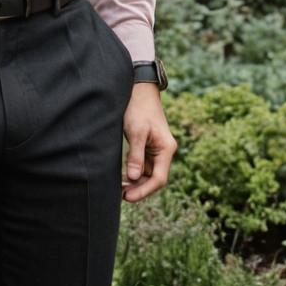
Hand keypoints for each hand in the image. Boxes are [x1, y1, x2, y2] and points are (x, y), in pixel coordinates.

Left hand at [121, 82, 176, 202]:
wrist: (139, 88)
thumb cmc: (138, 107)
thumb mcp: (136, 131)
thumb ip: (136, 155)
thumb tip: (134, 178)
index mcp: (166, 149)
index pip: (159, 179)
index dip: (144, 191)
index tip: (128, 197)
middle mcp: (164, 151)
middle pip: (155, 179)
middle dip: (139, 189)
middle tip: (121, 196)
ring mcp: (157, 149)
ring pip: (149, 174)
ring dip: (136, 183)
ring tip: (119, 189)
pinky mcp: (149, 146)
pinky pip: (144, 165)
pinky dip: (135, 173)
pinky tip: (123, 177)